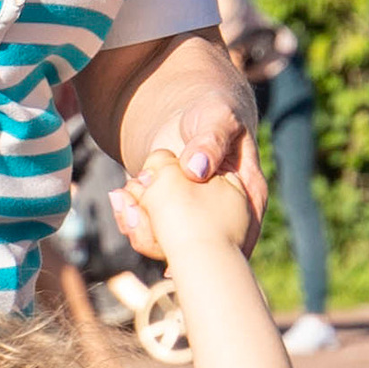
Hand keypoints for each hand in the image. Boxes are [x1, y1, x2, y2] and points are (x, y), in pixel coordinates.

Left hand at [112, 87, 265, 259]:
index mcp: (247, 194)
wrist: (186, 113)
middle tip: (141, 221)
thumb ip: (211, 141)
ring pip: (173, 243)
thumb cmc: (211, 112)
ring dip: (144, 229)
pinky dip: (133, 217)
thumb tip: (197, 170)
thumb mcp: (217, 119)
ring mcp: (194, 216)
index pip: (242, 233)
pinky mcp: (169, 213)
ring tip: (126, 203)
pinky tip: (121, 197)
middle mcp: (222, 213)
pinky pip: (152, 228)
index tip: (187, 255)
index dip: (218, 249)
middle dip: (167, 243)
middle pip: (203, 248)